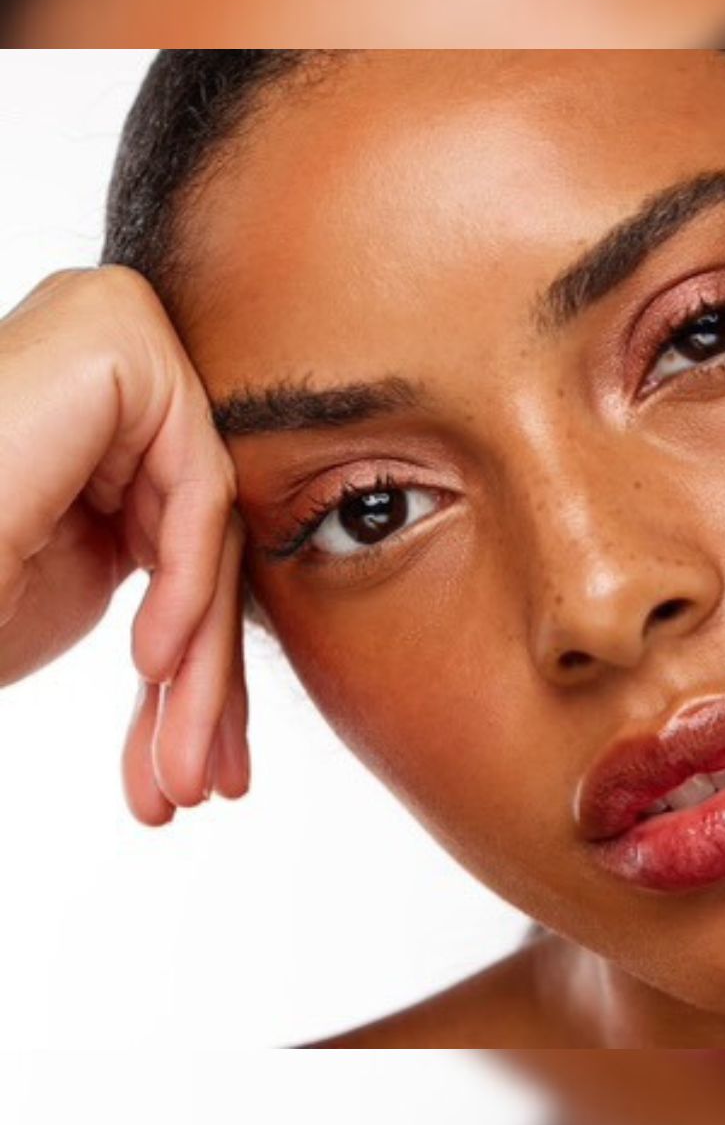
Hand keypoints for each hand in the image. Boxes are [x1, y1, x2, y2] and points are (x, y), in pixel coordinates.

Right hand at [0, 266, 249, 823]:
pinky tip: (151, 663)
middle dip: (202, 680)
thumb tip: (245, 615)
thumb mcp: (80, 576)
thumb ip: (171, 564)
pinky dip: (184, 586)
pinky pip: (197, 492)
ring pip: (206, 530)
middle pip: (200, 540)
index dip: (193, 667)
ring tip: (177, 763)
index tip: (192, 770)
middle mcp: (117, 364)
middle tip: (200, 785)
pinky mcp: (125, 344)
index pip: (182, 543)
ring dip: (196, 665)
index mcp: (100, 413)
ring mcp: (120, 339)